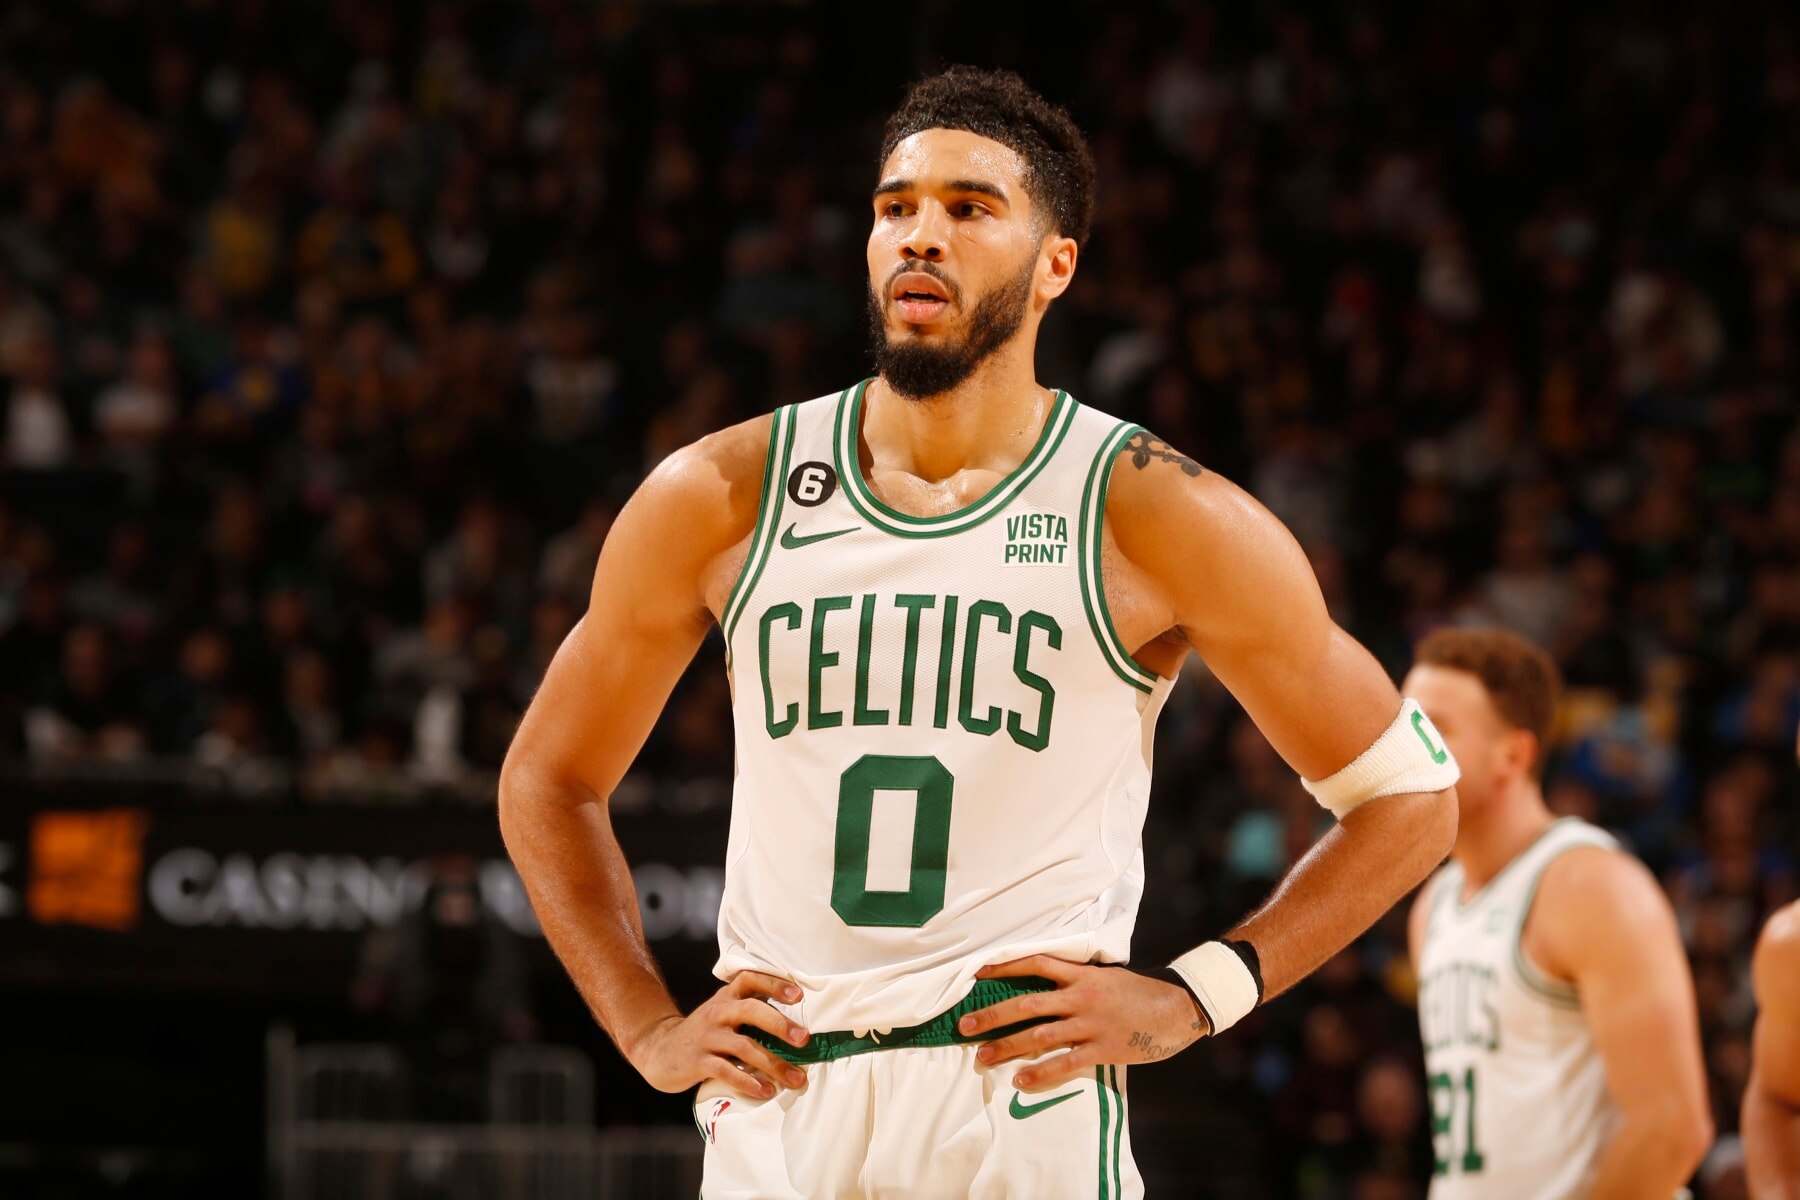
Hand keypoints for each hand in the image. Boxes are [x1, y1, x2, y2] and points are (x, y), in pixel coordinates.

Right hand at [628, 971, 811, 1098]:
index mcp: (726, 997)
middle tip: (804, 1039)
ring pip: (743, 1046)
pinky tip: (766, 1091)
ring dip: (773, 1064)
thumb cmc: (704, 1033)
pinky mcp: (697, 1062)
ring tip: (796, 1079)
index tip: (798, 994)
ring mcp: (706, 1037)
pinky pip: (726, 1071)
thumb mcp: (723, 1013)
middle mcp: (717, 1012)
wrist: (659, 1049)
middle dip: (780, 1024)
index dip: (775, 984)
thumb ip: (750, 1011)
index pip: (750, 979)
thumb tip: (797, 1027)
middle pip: (751, 1010)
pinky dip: (748, 1082)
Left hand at [956, 955, 1209, 1091]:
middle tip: (963, 1026)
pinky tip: (1019, 1080)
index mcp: (1082, 975)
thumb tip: (1049, 981)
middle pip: (1026, 1004)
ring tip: (981, 1057)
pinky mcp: (1102, 1049)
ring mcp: (1090, 1024)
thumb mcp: (1108, 976)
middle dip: (992, 1016)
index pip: (1035, 964)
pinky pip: (1065, 1063)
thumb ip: (1079, 979)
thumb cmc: (1142, 991)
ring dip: (1007, 1046)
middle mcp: (1081, 997)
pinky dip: (1041, 1072)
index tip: (976, 972)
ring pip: (1039, 1036)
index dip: (1004, 966)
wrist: (1180, 1007)